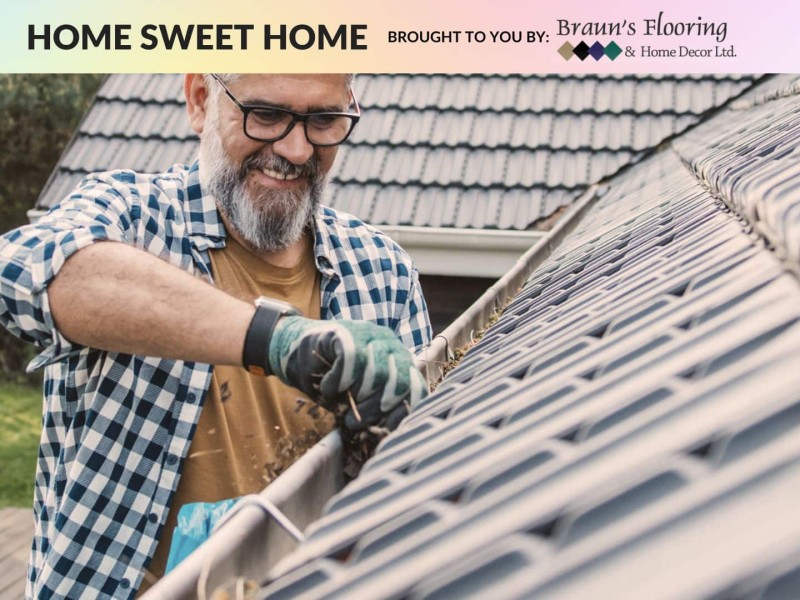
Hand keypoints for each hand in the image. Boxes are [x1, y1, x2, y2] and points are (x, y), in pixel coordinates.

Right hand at [267, 316, 427, 430]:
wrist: (298, 352)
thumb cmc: (333, 380)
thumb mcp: (358, 397)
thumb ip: (376, 407)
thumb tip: (387, 432)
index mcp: (399, 361)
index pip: (415, 387)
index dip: (401, 412)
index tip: (384, 428)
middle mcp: (390, 344)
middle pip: (397, 381)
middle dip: (376, 408)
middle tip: (356, 423)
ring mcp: (368, 334)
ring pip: (376, 372)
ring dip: (357, 397)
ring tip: (341, 405)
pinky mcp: (345, 331)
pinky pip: (350, 360)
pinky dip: (337, 381)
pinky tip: (328, 387)